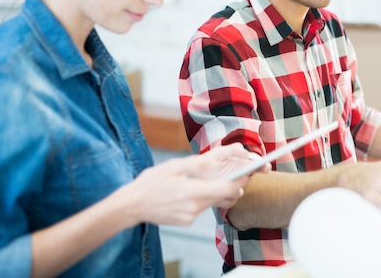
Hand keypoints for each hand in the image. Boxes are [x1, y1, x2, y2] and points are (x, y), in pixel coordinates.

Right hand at [112, 143, 269, 226]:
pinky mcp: (186, 221)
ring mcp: (191, 217)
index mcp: (194, 192)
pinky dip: (203, 197)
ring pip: (215, 202)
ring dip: (218, 190)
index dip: (243, 180)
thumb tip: (216, 159)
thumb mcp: (173, 167)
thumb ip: (197, 164)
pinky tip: (190, 189)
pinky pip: (202, 207)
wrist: (130, 207)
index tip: (250, 170)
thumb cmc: (149, 183)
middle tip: (239, 171)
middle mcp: (195, 208)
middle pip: (225, 197)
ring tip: (213, 177)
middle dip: (235, 184)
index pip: (229, 190)